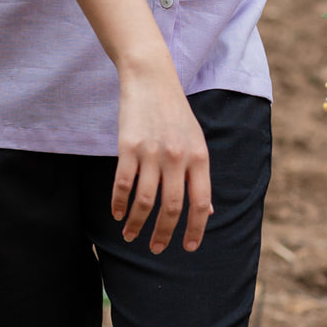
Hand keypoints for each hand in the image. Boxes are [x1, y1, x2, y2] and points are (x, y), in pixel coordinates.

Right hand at [111, 70, 211, 254]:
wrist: (150, 77)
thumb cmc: (174, 111)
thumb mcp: (195, 139)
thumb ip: (199, 175)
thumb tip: (208, 211)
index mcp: (199, 156)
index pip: (201, 202)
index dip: (195, 229)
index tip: (188, 247)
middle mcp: (177, 156)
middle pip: (172, 207)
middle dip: (163, 234)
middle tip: (155, 248)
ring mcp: (152, 151)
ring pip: (145, 201)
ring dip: (137, 224)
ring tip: (131, 236)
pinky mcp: (128, 146)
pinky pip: (123, 184)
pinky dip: (119, 204)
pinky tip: (118, 214)